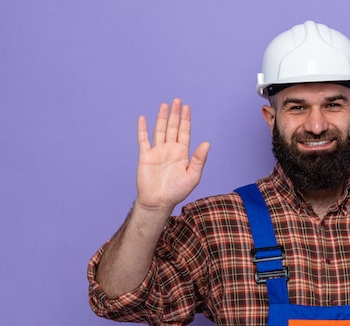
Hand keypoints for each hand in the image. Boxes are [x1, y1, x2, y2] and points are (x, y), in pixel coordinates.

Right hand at [135, 98, 209, 212]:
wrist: (158, 201)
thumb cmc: (177, 191)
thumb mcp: (192, 176)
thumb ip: (199, 159)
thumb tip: (207, 143)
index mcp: (182, 153)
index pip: (184, 132)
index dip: (186, 120)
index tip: (187, 107)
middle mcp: (170, 150)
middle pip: (173, 127)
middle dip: (175, 114)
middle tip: (177, 100)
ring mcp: (157, 152)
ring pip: (159, 130)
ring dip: (162, 118)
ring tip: (164, 105)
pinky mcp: (145, 156)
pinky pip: (143, 140)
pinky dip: (142, 129)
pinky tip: (143, 118)